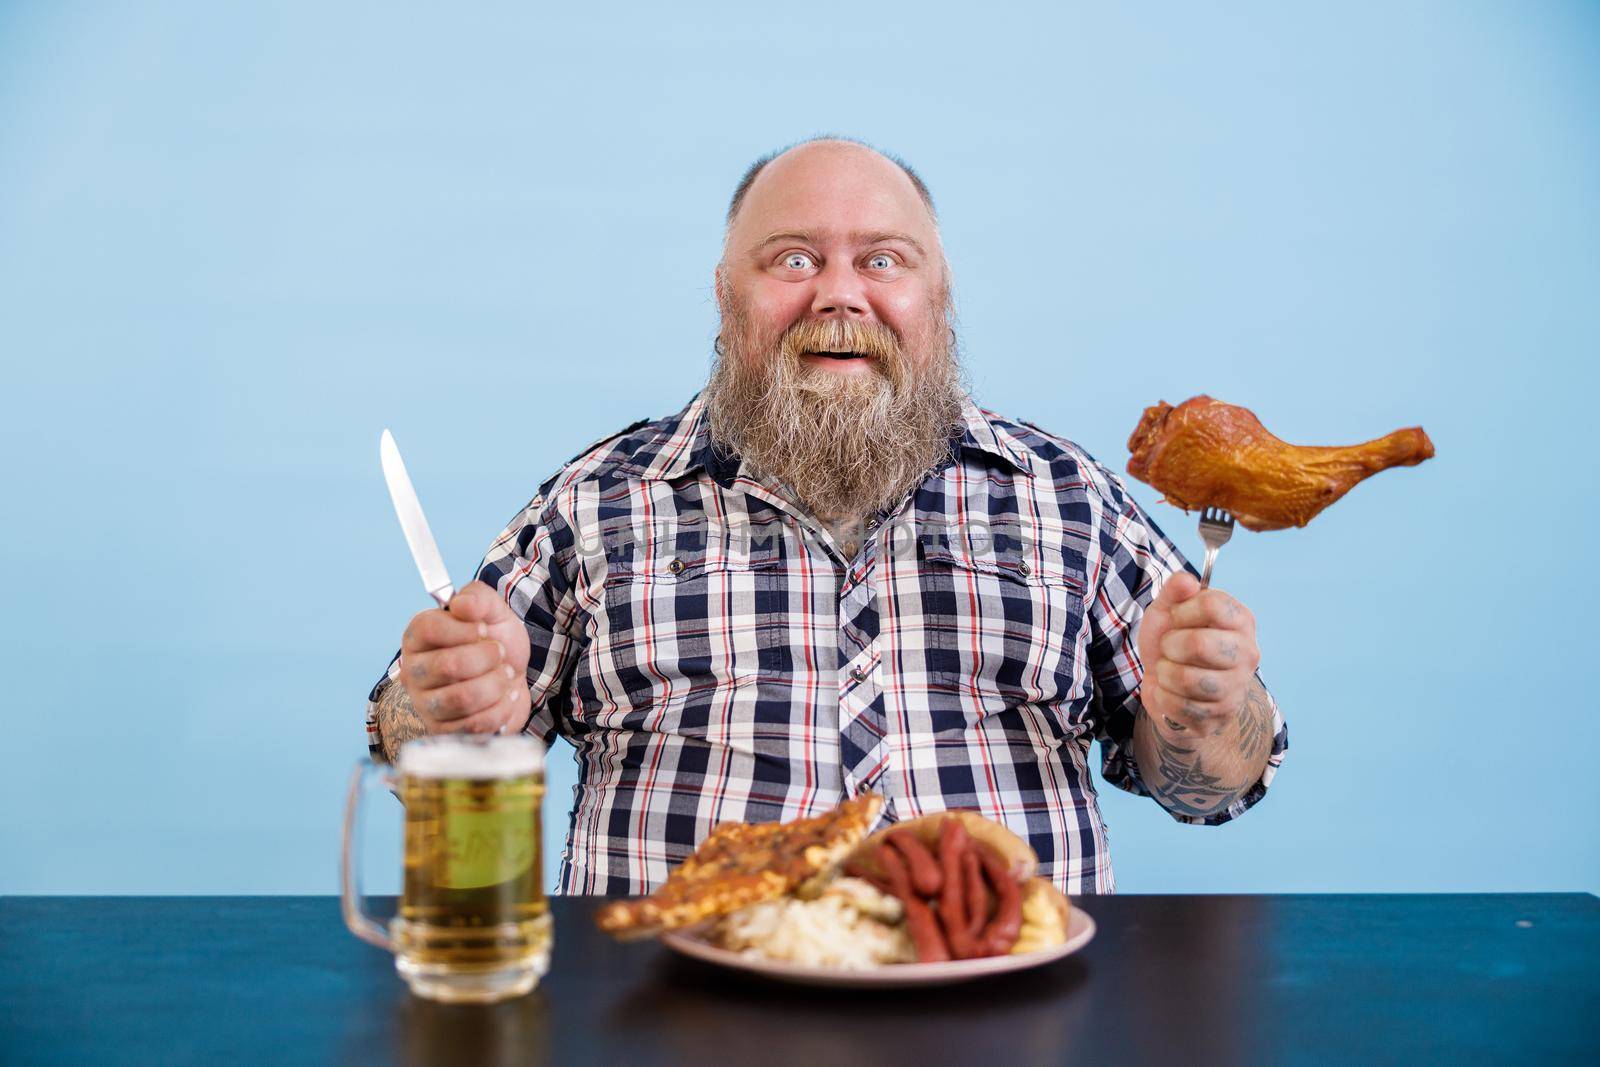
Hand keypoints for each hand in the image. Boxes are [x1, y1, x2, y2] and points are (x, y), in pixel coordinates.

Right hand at [398, 581, 531, 734]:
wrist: (511, 676)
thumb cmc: (494, 641)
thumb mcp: (493, 610)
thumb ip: (478, 598)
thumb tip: (461, 604)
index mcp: (418, 636)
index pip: (428, 629)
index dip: (464, 629)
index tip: (485, 629)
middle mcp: (413, 671)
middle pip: (448, 665)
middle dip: (488, 658)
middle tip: (500, 653)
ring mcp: (425, 704)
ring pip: (462, 698)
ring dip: (496, 684)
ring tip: (506, 674)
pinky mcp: (442, 731)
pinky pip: (474, 724)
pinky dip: (501, 708)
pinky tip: (507, 696)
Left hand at [1135, 572, 1260, 737]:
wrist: (1168, 686)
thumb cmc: (1173, 642)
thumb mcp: (1168, 610)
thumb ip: (1175, 590)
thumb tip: (1187, 581)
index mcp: (1241, 621)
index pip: (1212, 605)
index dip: (1182, 610)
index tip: (1176, 618)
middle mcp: (1248, 654)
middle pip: (1199, 644)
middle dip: (1170, 645)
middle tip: (1170, 648)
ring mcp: (1237, 688)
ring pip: (1187, 679)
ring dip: (1165, 673)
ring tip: (1168, 670)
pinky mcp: (1220, 716)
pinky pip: (1178, 706)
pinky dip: (1163, 697)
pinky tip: (1169, 692)